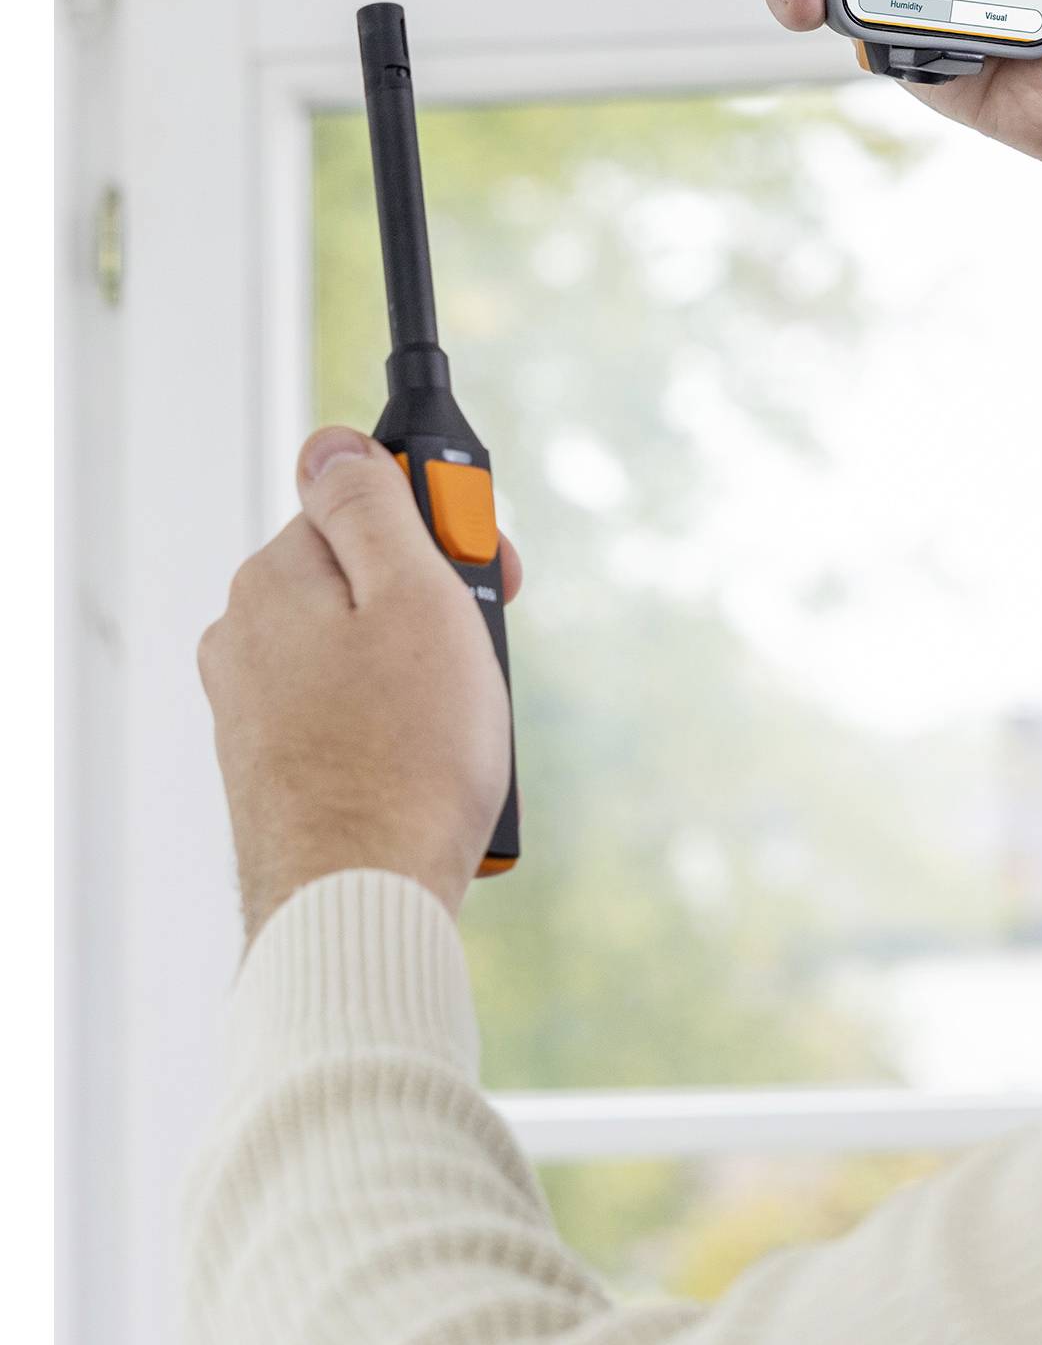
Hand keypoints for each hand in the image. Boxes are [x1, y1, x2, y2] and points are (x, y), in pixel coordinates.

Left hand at [198, 429, 520, 941]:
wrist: (364, 900)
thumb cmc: (405, 755)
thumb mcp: (415, 598)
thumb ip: (374, 507)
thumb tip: (332, 444)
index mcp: (274, 582)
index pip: (366, 502)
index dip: (443, 524)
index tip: (490, 564)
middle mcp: (247, 639)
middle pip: (368, 579)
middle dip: (442, 603)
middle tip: (485, 650)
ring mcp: (258, 710)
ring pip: (369, 650)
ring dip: (432, 671)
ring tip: (467, 722)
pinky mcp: (280, 769)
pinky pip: (361, 715)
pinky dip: (408, 727)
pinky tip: (439, 765)